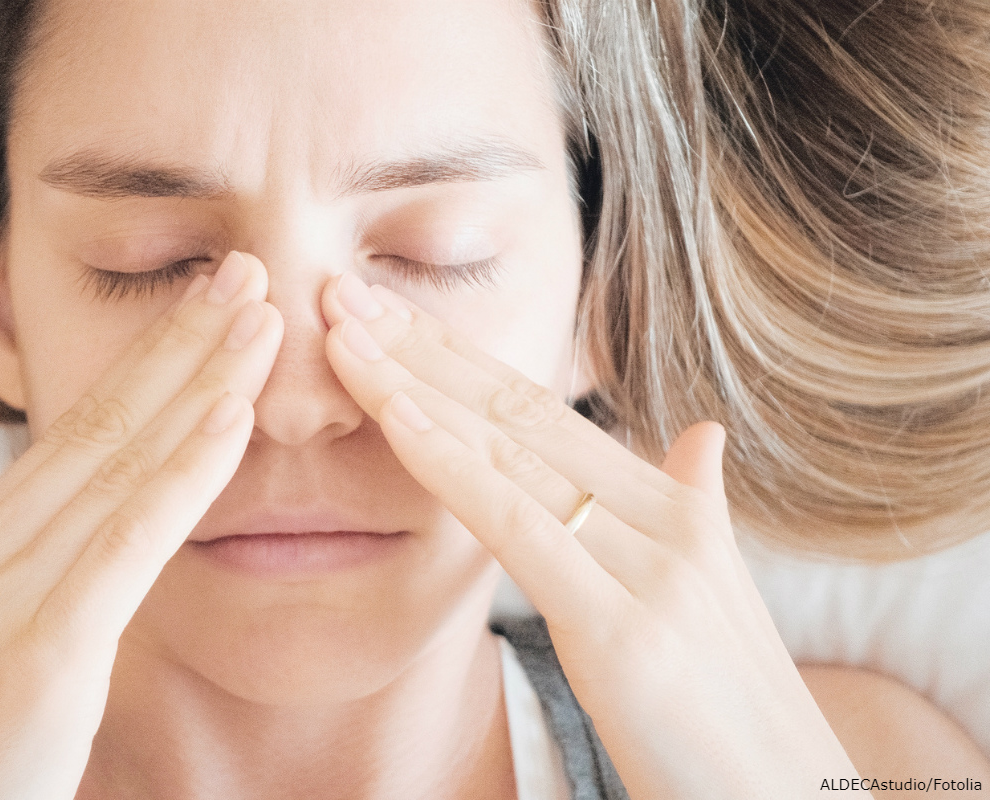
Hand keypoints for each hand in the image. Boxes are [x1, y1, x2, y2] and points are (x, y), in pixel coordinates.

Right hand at [0, 252, 282, 799]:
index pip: (68, 435)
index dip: (141, 366)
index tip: (202, 308)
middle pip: (95, 427)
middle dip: (179, 345)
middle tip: (247, 272)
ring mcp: (0, 596)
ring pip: (116, 465)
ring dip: (198, 384)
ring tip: (260, 319)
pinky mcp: (39, 651)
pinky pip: (126, 543)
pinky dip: (184, 473)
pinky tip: (233, 419)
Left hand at [322, 273, 869, 799]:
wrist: (796, 798)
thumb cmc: (735, 711)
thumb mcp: (713, 597)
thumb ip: (696, 508)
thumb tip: (699, 438)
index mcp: (677, 509)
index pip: (545, 413)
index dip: (462, 359)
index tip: (391, 316)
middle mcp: (666, 520)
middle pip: (517, 412)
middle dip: (422, 348)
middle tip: (340, 292)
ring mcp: (650, 570)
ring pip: (506, 451)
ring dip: (411, 385)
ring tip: (340, 332)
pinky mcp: (627, 633)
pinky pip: (516, 526)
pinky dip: (447, 464)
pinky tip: (391, 416)